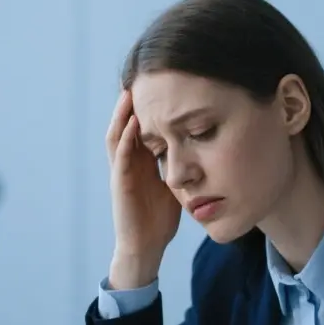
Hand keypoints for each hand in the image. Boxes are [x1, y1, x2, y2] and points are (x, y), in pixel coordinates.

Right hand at [106, 90, 180, 288]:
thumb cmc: (160, 219)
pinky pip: (120, 157)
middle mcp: (129, 162)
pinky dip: (126, 139)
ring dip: (122, 114)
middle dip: (131, 102)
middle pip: (126, 124)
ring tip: (130, 91)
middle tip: (140, 76)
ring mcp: (121, 172)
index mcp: (142, 161)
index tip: (160, 84)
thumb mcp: (175, 184)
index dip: (148, 106)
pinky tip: (134, 124)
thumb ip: (182, 166)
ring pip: (118, 135)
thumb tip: (205, 148)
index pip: (142, 127)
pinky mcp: (119, 184)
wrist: (146, 248)